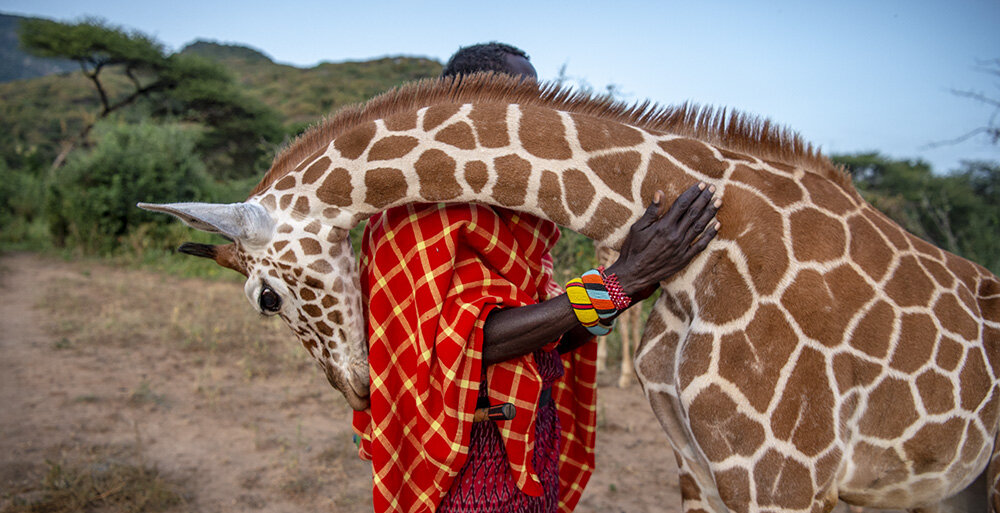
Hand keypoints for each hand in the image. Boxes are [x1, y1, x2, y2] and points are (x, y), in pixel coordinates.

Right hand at [605, 183, 719, 302]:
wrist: (634, 274)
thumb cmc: (633, 249)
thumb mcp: (638, 228)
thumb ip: (652, 211)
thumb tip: (660, 193)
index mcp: (664, 226)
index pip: (682, 204)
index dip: (693, 193)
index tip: (702, 185)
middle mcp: (675, 235)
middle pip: (693, 213)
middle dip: (704, 199)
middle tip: (714, 189)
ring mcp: (681, 247)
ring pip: (700, 226)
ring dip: (710, 213)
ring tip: (718, 202)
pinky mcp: (684, 258)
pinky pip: (701, 245)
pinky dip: (710, 235)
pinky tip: (717, 225)